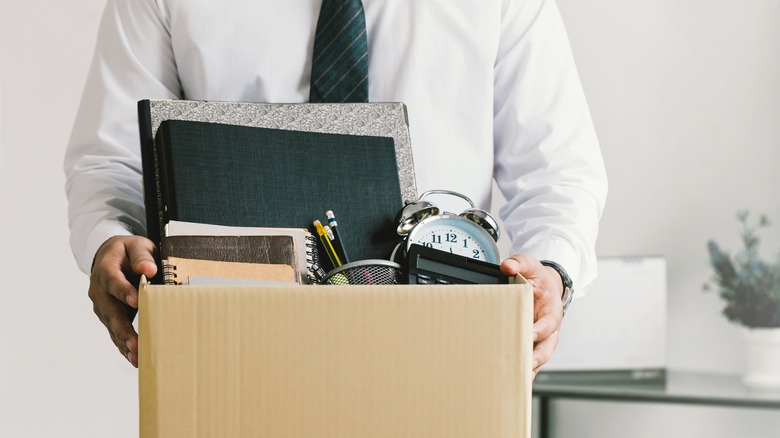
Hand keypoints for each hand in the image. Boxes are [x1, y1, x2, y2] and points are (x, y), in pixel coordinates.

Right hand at [88, 235, 156, 366]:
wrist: (111, 257)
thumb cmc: (128, 252)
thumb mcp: (136, 245)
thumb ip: (141, 256)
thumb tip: (148, 269)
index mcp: (105, 270)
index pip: (113, 281)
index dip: (123, 292)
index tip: (136, 301)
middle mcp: (99, 291)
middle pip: (111, 312)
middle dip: (123, 329)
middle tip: (135, 344)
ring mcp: (103, 306)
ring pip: (112, 326)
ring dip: (124, 343)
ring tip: (137, 358)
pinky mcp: (109, 317)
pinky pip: (115, 333)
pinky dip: (124, 346)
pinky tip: (134, 359)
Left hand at [500, 254, 563, 378]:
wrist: (544, 286)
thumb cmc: (537, 278)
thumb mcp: (530, 265)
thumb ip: (520, 263)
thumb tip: (508, 266)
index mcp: (552, 309)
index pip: (549, 322)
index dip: (540, 329)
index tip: (530, 334)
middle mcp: (550, 328)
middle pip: (547, 347)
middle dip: (537, 357)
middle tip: (525, 364)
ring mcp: (542, 338)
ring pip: (540, 357)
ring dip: (530, 368)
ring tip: (518, 378)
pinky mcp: (532, 343)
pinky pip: (530, 358)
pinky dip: (523, 369)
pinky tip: (511, 379)